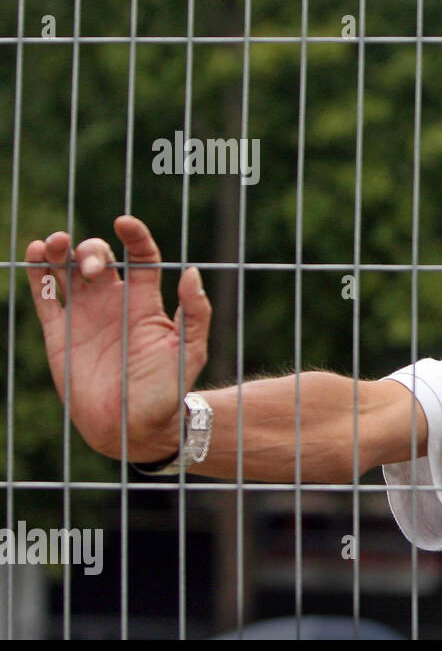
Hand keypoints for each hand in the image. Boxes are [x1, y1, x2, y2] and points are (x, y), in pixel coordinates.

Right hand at [26, 216, 211, 461]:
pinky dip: (38, 272)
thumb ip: (194, 311)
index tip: (125, 223)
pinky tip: (38, 254)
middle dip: (91, 250)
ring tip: (56, 245)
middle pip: (98, 257)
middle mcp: (113, 303)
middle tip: (90, 268)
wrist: (134, 427)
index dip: (134, 236)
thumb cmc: (168, 391)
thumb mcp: (191, 349)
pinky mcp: (58, 332)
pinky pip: (44, 295)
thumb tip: (191, 271)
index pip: (141, 257)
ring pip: (66, 270)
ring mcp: (83, 315)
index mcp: (145, 302)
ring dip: (60, 250)